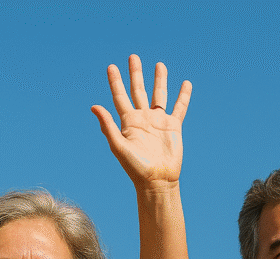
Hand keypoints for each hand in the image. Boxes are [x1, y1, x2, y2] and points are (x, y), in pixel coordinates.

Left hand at [92, 55, 191, 188]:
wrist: (157, 181)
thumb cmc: (135, 167)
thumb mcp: (119, 146)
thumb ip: (108, 125)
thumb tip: (94, 106)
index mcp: (128, 122)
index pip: (120, 96)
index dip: (116, 81)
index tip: (112, 67)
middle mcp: (143, 118)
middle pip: (139, 90)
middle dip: (136, 74)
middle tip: (133, 57)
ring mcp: (158, 122)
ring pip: (159, 95)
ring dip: (159, 80)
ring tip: (159, 64)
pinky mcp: (173, 127)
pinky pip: (179, 107)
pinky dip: (183, 96)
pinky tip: (185, 84)